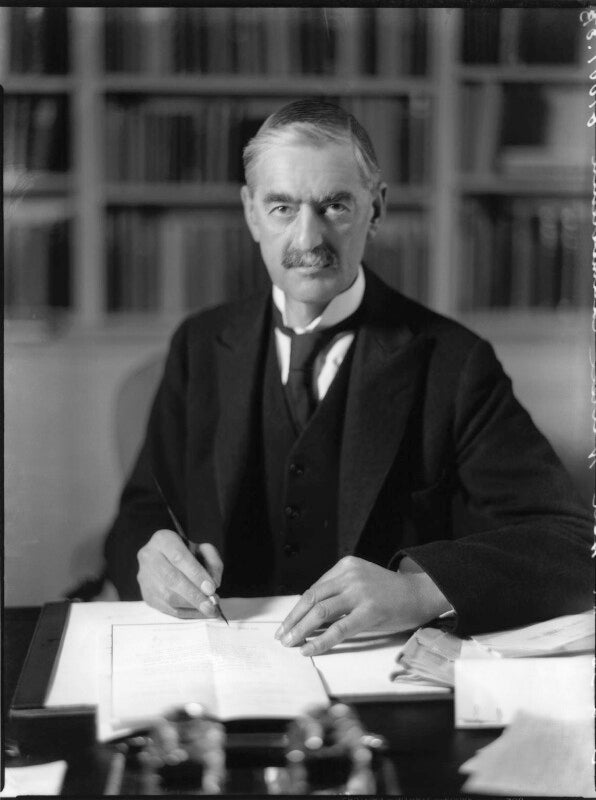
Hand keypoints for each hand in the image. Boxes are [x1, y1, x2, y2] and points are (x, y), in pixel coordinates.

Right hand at [137, 529, 223, 617]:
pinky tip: (199, 612)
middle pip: (171, 579)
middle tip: (211, 605)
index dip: (196, 574)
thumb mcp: (203, 549)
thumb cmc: (188, 553)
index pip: (179, 557)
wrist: (167, 558)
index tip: (211, 588)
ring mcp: (145, 578)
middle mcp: (149, 557)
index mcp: (163, 540)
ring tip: (208, 609)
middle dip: (194, 595)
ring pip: (167, 596)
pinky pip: (166, 608)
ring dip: (191, 605)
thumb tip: (214, 584)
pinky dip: (186, 613)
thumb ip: (213, 562)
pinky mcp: (146, 595)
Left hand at [275, 556, 450, 655]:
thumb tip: (309, 617)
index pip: (313, 589)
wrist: (419, 593)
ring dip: (301, 630)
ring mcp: (360, 592)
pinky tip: (309, 649)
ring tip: (291, 644)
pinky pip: (339, 629)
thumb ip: (338, 592)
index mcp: (345, 566)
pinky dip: (320, 641)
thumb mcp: (360, 582)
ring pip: (320, 612)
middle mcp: (349, 576)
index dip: (297, 609)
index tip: (286, 623)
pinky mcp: (370, 611)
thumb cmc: (388, 592)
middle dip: (293, 620)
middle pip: (312, 599)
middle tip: (281, 636)